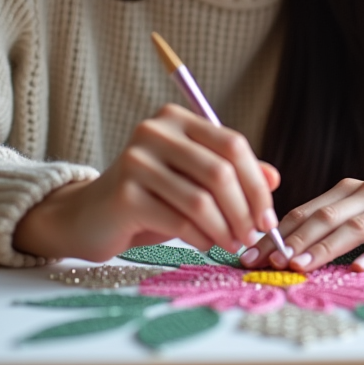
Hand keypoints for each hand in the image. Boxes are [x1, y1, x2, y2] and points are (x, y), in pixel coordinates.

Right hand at [13, 103, 279, 260]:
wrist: (89, 218)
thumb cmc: (149, 198)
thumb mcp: (193, 181)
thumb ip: (232, 175)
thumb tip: (274, 179)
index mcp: (176, 119)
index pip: (232, 144)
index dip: (256, 183)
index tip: (268, 217)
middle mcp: (154, 131)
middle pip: (220, 171)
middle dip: (244, 210)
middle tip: (253, 237)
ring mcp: (136, 160)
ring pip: (201, 199)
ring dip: (225, 229)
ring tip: (232, 245)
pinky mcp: (124, 193)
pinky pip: (178, 220)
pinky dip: (200, 238)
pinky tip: (205, 244)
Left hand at [241, 174, 363, 271]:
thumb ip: (334, 225)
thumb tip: (287, 251)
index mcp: (347, 190)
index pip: (304, 212)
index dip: (276, 234)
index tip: (250, 255)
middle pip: (323, 218)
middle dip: (292, 242)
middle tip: (269, 263)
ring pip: (354, 227)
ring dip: (325, 247)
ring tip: (302, 266)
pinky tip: (360, 268)